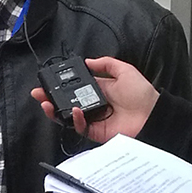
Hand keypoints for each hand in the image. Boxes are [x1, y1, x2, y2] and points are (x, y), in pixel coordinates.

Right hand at [31, 56, 158, 141]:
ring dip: (55, 111)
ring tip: (46, 103)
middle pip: (66, 103)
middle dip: (50, 98)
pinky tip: (74, 111)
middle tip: (38, 93)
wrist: (153, 115)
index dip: (61, 86)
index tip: (49, 81)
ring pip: (68, 117)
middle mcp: (93, 105)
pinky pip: (80, 127)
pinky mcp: (96, 132)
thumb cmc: (143, 94)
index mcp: (99, 90)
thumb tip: (88, 60)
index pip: (74, 88)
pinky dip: (75, 120)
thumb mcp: (125, 70)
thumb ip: (106, 63)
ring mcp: (94, 119)